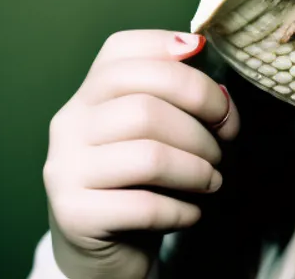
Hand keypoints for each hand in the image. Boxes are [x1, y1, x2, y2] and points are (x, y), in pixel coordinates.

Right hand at [43, 30, 238, 278]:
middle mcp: (71, 121)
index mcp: (90, 90)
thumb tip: (213, 78)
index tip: (211, 79)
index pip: (123, 50)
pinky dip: (182, 208)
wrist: (104, 243)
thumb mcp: (155, 124)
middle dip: (203, 118)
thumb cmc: (141, 173)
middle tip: (227, 136)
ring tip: (212, 178)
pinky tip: (192, 210)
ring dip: (198, 167)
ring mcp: (66, 167)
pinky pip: (145, 206)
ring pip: (150, 155)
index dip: (175, 54)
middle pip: (145, 102)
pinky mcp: (75, 214)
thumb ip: (178, 94)